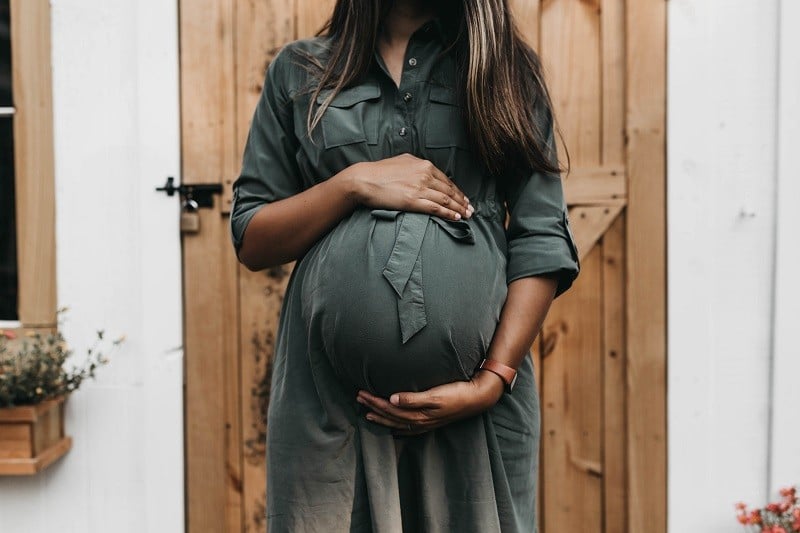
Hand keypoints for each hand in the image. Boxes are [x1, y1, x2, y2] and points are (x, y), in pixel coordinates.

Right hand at [347, 153, 473, 220]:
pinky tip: (456, 218)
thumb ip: (416, 165)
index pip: (446, 180)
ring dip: (459, 208)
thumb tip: (424, 169)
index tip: (463, 198)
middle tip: (471, 209)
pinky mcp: (413, 200)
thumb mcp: (402, 161)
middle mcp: (425, 174)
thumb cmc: (379, 172)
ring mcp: (420, 188)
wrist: (364, 179)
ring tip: (467, 215)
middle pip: (449, 190)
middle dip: (462, 201)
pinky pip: (436, 208)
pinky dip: (448, 213)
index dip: (457, 191)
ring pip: (446, 199)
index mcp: (423, 165)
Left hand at [356, 369, 504, 435]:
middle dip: (373, 407)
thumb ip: (413, 398)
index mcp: (418, 414)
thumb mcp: (435, 394)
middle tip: (358, 398)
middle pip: (390, 416)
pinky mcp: (431, 421)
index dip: (374, 402)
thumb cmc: (456, 393)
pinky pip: (409, 428)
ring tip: (368, 412)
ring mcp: (426, 423)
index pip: (389, 409)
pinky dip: (398, 427)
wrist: (477, 398)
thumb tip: (392, 399)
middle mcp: (420, 421)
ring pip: (397, 422)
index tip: (361, 393)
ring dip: (382, 417)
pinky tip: (394, 428)